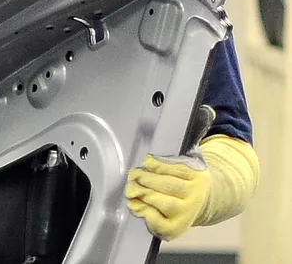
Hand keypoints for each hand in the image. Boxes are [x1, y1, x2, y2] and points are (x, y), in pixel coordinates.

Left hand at [126, 104, 214, 240]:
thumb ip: (194, 132)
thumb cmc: (188, 175)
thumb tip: (204, 110)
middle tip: (134, 175)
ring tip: (133, 188)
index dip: (154, 164)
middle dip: (144, 178)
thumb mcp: (191, 154)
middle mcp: (195, 195)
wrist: (203, 200)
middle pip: (164, 185)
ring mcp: (186, 213)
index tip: (146, 162)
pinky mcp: (175, 228)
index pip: (172, 167)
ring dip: (142, 194)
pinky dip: (143, 213)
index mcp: (198, 174)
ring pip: (159, 201)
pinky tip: (138, 205)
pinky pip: (156, 222)